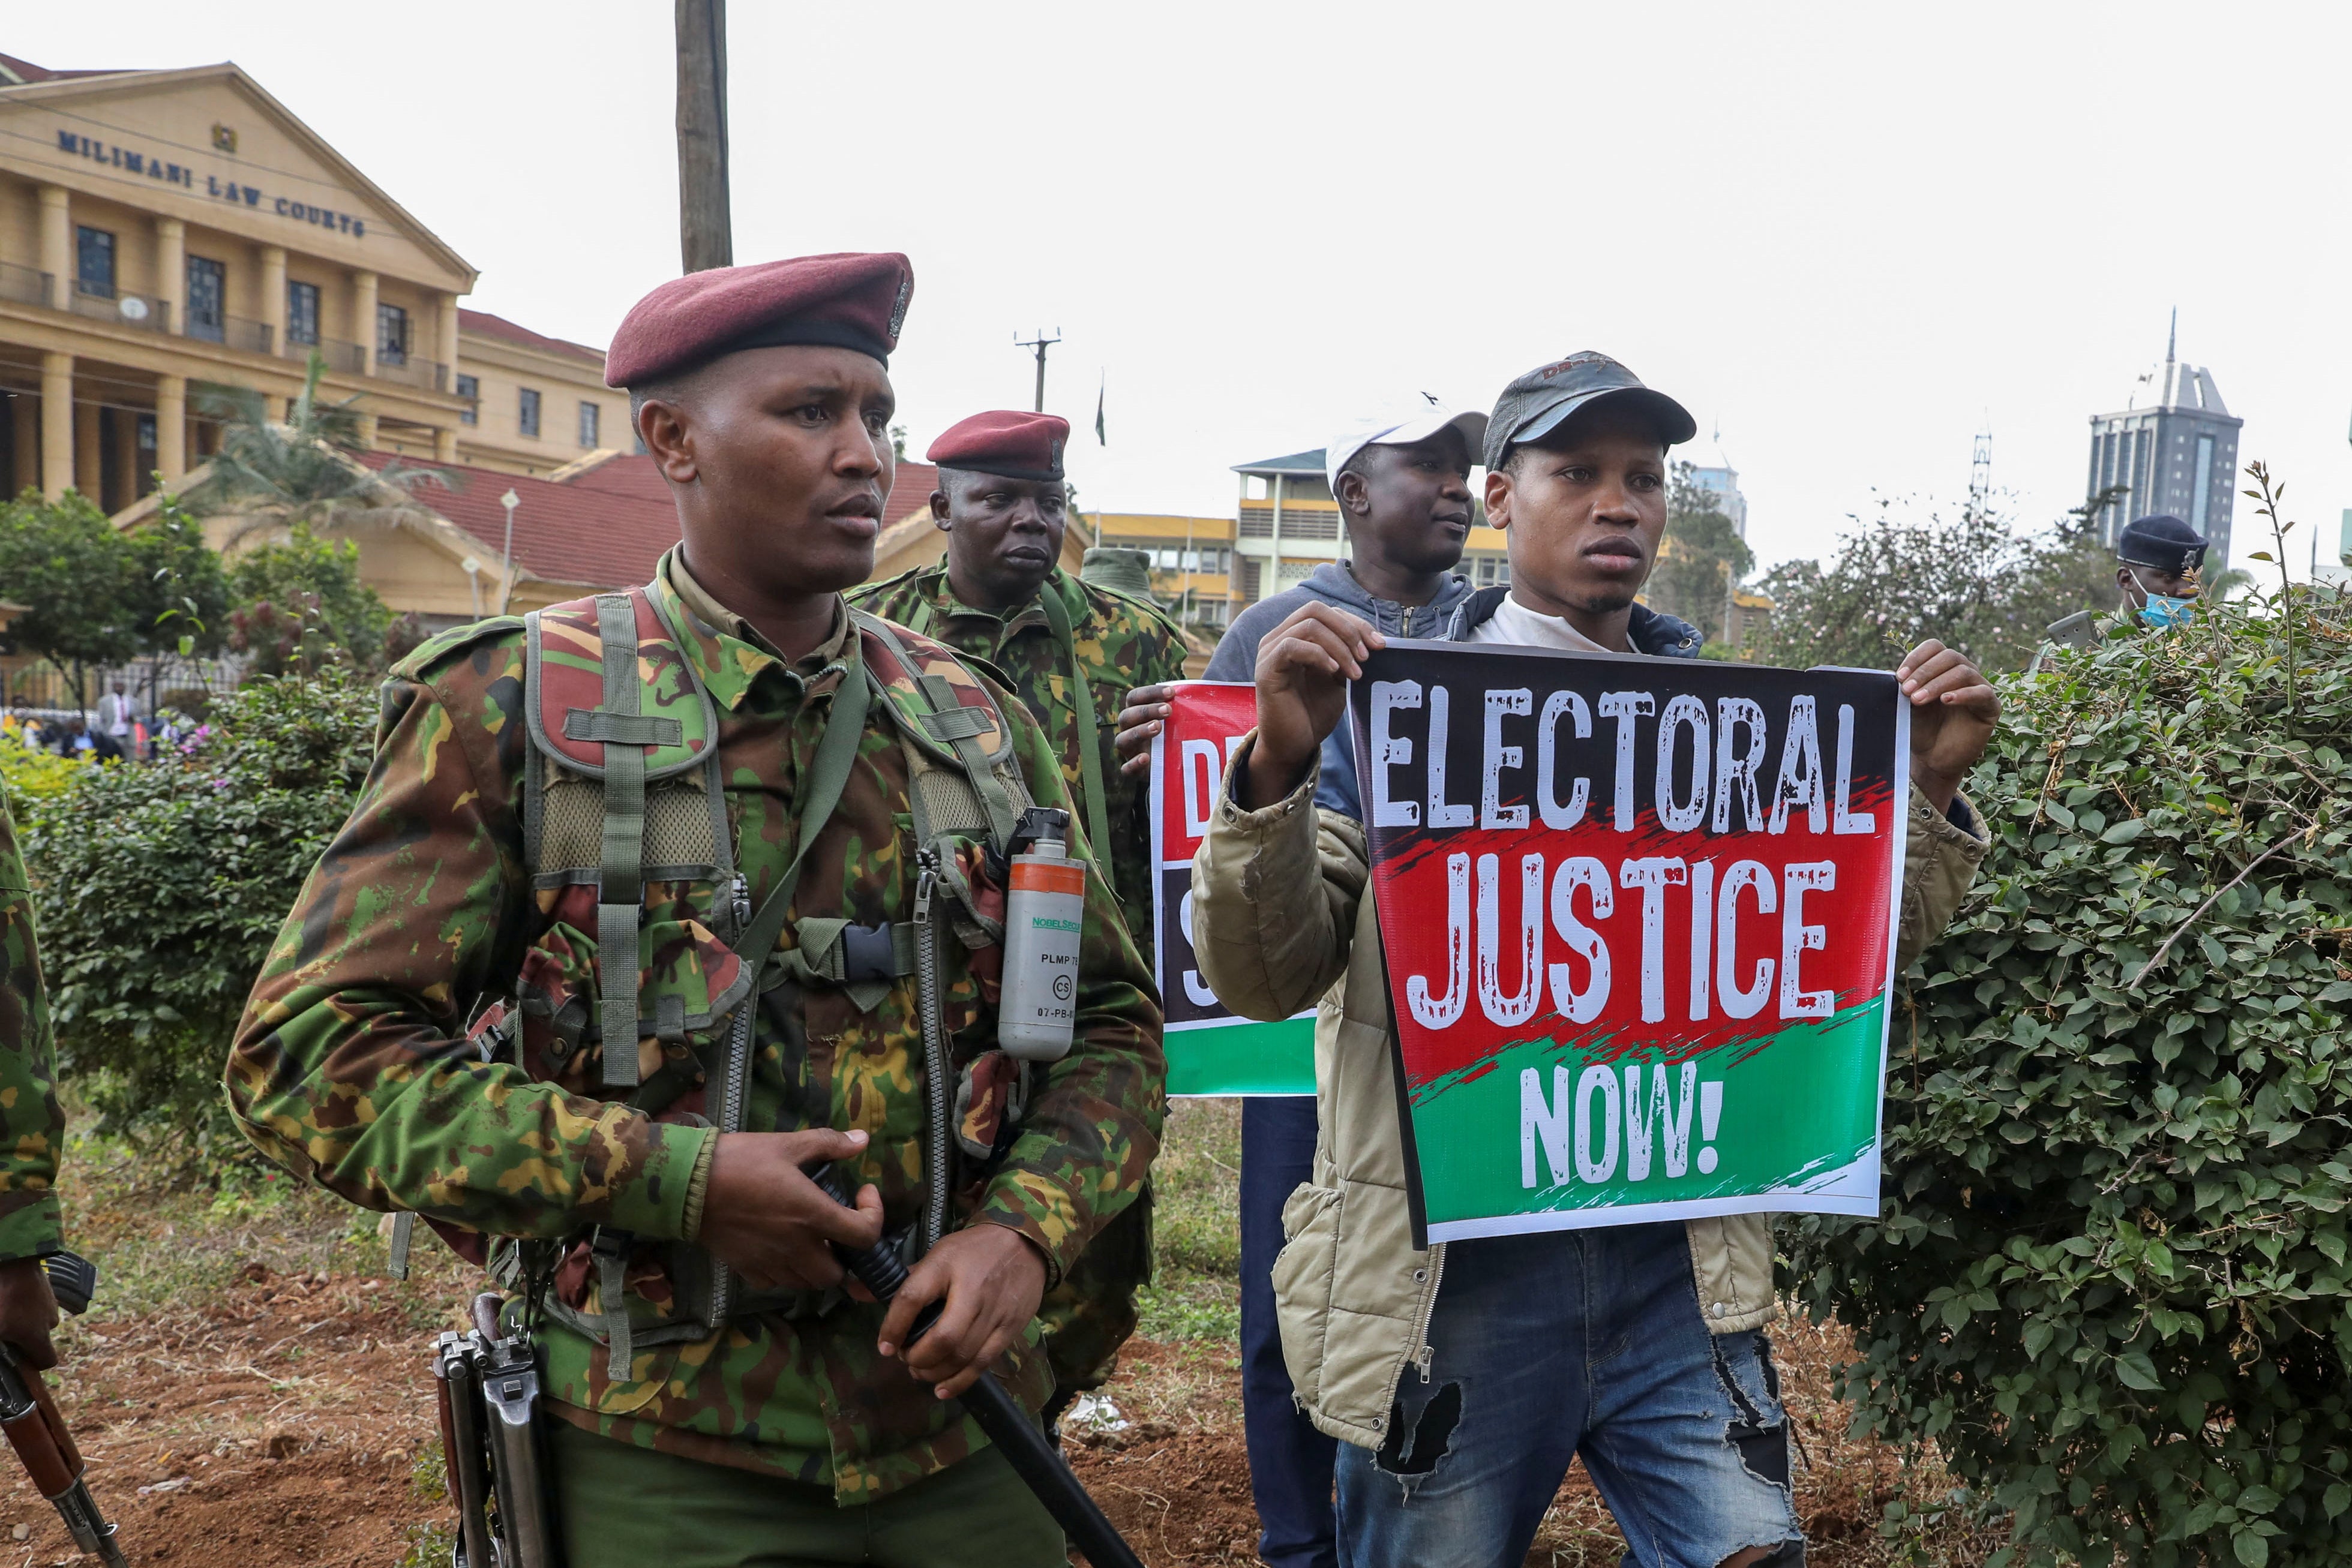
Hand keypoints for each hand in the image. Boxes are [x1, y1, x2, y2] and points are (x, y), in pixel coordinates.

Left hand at [0, 1257, 59, 1369]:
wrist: (16, 1262)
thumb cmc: (4, 1299)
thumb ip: (0, 1347)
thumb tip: (2, 1357)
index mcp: (39, 1337)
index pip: (47, 1361)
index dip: (34, 1365)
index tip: (19, 1359)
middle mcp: (50, 1322)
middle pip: (38, 1339)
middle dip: (22, 1338)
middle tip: (3, 1330)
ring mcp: (50, 1303)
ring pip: (36, 1319)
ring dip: (22, 1318)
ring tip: (3, 1309)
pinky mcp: (46, 1288)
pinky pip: (34, 1302)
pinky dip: (23, 1303)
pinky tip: (7, 1296)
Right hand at [697, 1129, 884, 1292]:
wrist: (687, 1185)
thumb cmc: (741, 1160)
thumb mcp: (787, 1144)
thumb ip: (828, 1143)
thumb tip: (862, 1140)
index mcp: (812, 1215)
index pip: (864, 1235)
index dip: (873, 1217)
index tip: (861, 1196)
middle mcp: (796, 1247)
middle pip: (836, 1275)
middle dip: (842, 1256)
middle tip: (833, 1229)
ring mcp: (771, 1263)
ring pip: (806, 1284)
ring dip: (815, 1266)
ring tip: (808, 1239)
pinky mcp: (746, 1270)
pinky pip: (775, 1283)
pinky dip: (784, 1272)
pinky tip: (778, 1249)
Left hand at [876, 1223, 1046, 1399]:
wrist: (1026, 1244)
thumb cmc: (974, 1250)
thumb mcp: (938, 1253)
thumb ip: (905, 1279)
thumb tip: (856, 1292)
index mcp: (946, 1265)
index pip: (912, 1298)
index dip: (894, 1327)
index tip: (885, 1347)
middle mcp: (972, 1290)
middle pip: (943, 1338)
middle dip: (918, 1357)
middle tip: (906, 1359)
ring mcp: (994, 1312)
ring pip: (962, 1356)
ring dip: (935, 1372)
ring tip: (921, 1371)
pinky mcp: (1010, 1328)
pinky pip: (983, 1363)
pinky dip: (960, 1382)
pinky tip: (943, 1388)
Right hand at [1114, 684, 1176, 778]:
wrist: (1170, 766)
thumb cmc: (1172, 736)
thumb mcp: (1175, 721)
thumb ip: (1181, 707)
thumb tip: (1201, 691)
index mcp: (1135, 713)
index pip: (1134, 697)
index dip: (1150, 693)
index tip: (1171, 692)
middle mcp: (1128, 730)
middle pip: (1126, 716)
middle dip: (1146, 711)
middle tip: (1168, 710)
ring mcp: (1129, 751)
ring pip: (1122, 740)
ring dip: (1139, 731)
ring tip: (1158, 727)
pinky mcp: (1133, 771)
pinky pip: (1126, 769)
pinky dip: (1133, 763)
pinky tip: (1145, 758)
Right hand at [1240, 604, 1382, 809]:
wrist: (1294, 745)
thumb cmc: (1313, 712)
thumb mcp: (1338, 678)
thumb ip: (1348, 656)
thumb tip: (1375, 640)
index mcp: (1296, 636)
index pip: (1327, 612)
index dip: (1356, 623)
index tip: (1380, 645)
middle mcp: (1279, 637)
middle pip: (1315, 609)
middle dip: (1348, 630)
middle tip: (1367, 657)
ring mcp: (1270, 652)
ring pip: (1308, 625)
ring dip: (1339, 646)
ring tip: (1355, 672)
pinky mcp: (1266, 670)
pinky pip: (1291, 646)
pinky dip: (1318, 654)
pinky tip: (1333, 672)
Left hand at [1897, 639, 1999, 811]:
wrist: (1931, 758)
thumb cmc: (1919, 728)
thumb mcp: (1907, 703)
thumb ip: (1905, 685)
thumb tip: (1893, 673)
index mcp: (1942, 667)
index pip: (1935, 647)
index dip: (1917, 657)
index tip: (1899, 677)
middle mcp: (1963, 672)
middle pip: (1950, 656)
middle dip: (1924, 672)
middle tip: (1906, 691)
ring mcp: (1979, 687)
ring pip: (1963, 672)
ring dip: (1937, 684)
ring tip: (1918, 700)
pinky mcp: (1990, 707)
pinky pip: (1982, 693)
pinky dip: (1964, 694)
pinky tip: (1946, 700)